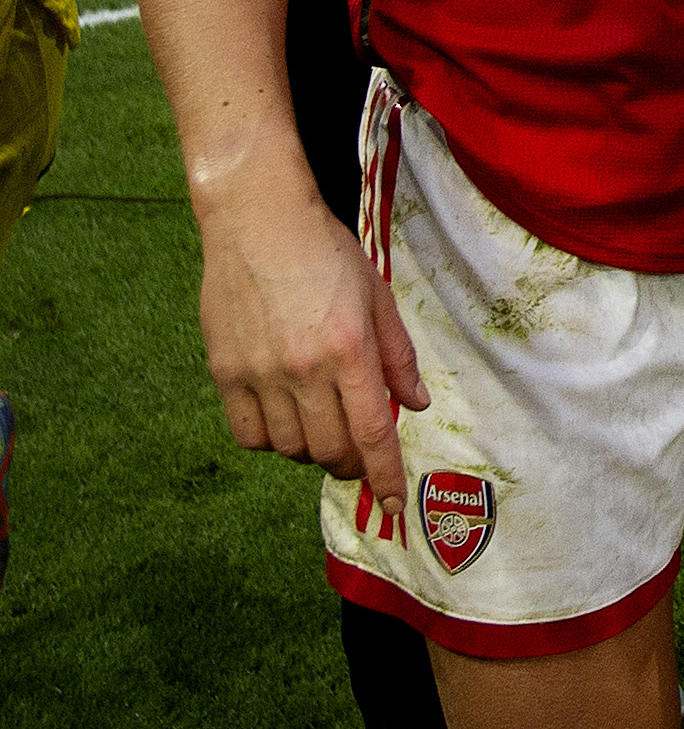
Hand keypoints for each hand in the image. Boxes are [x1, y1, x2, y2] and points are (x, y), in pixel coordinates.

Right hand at [196, 181, 428, 514]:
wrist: (258, 222)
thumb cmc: (326, 254)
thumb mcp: (377, 298)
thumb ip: (397, 357)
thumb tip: (414, 406)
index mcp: (349, 351)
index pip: (372, 434)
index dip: (384, 477)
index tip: (394, 506)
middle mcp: (303, 370)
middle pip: (330, 449)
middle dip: (351, 464)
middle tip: (358, 455)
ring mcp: (259, 373)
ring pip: (288, 449)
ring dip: (311, 451)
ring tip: (321, 428)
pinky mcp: (224, 372)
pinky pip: (247, 434)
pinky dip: (269, 441)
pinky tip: (283, 420)